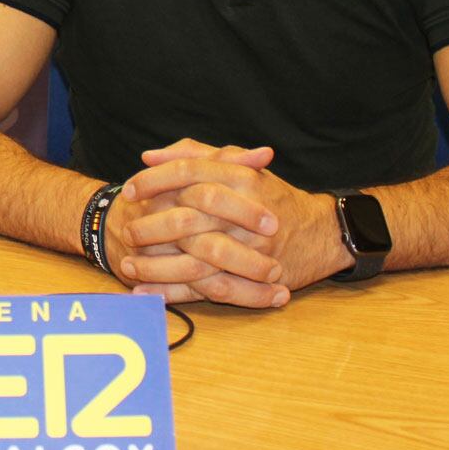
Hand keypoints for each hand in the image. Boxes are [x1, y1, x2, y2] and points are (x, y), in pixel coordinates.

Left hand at [113, 138, 348, 307]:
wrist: (322, 233)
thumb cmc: (273, 198)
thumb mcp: (239, 168)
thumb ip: (196, 155)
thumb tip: (150, 156)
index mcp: (240, 177)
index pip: (189, 172)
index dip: (155, 180)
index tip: (129, 189)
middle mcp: (246, 210)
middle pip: (188, 216)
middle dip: (151, 225)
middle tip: (126, 230)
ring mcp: (251, 248)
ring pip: (195, 258)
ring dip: (157, 265)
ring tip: (128, 265)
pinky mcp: (254, 279)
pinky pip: (209, 289)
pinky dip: (175, 294)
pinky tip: (147, 294)